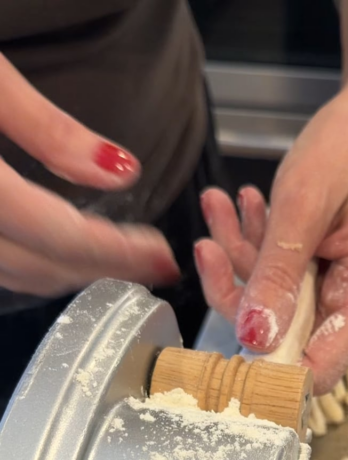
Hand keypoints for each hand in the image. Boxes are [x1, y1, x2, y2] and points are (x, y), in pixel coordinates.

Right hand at [0, 54, 178, 296]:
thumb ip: (46, 127)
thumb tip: (115, 170)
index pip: (60, 236)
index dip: (118, 253)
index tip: (162, 257)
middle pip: (39, 265)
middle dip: (103, 270)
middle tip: (152, 266)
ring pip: (11, 272)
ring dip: (68, 273)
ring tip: (115, 262)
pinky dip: (29, 263)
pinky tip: (54, 250)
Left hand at [195, 64, 347, 392]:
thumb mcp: (306, 203)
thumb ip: (277, 274)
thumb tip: (253, 338)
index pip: (320, 368)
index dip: (270, 367)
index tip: (222, 340)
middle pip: (288, 336)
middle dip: (241, 290)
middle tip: (209, 242)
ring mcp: (346, 292)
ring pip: (276, 304)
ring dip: (243, 258)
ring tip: (221, 205)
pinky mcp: (329, 277)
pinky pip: (283, 280)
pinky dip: (258, 248)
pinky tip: (244, 208)